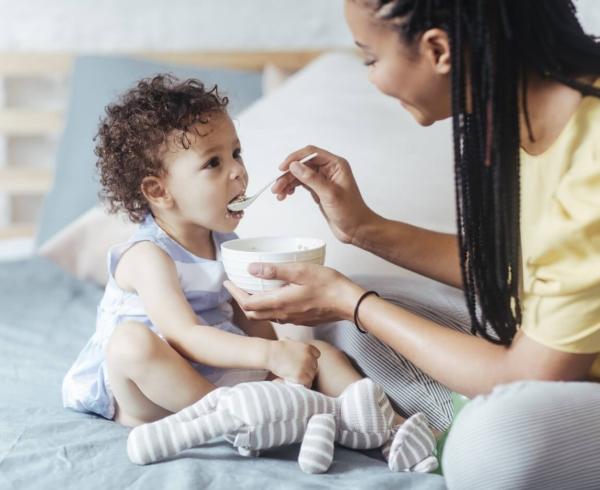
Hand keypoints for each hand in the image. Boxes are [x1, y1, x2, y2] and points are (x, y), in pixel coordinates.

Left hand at [224, 262, 364, 325]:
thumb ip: (275, 271)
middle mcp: (283, 314)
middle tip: (236, 286)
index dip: (235, 293)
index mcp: (280, 303)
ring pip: (264, 316)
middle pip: (253, 313)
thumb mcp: (301, 271)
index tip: (228, 282)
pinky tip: (273, 296)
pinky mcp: (300, 319)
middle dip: (241, 300)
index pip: (247, 303)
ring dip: (254, 305)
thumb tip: (252, 268)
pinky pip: (277, 316)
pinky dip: (267, 307)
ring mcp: (292, 319)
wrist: (349, 303)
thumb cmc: (329, 285)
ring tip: (251, 290)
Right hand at [267, 339, 320, 386]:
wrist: (270, 354)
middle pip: (314, 366)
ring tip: (297, 378)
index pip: (317, 355)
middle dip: (308, 369)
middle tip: (298, 372)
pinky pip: (307, 383)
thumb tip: (286, 340)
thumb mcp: (287, 340)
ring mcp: (306, 366)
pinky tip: (298, 383)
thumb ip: (292, 343)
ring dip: (305, 378)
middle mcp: (309, 356)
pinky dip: (304, 384)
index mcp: (308, 347)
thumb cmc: (275, 348)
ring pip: (311, 375)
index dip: (311, 359)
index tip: (304, 362)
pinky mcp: (301, 375)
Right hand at [272, 145, 376, 244]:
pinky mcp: (319, 190)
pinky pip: (302, 184)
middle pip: (303, 165)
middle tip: (277, 186)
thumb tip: (295, 166)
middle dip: (288, 175)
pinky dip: (292, 188)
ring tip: (278, 193)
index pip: (311, 154)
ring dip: (288, 183)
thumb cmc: (351, 212)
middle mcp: (329, 170)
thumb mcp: (330, 194)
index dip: (295, 159)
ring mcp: (323, 180)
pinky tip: (286, 194)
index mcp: (336, 165)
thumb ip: (311, 179)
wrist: (357, 229)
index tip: (283, 168)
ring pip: (300, 175)